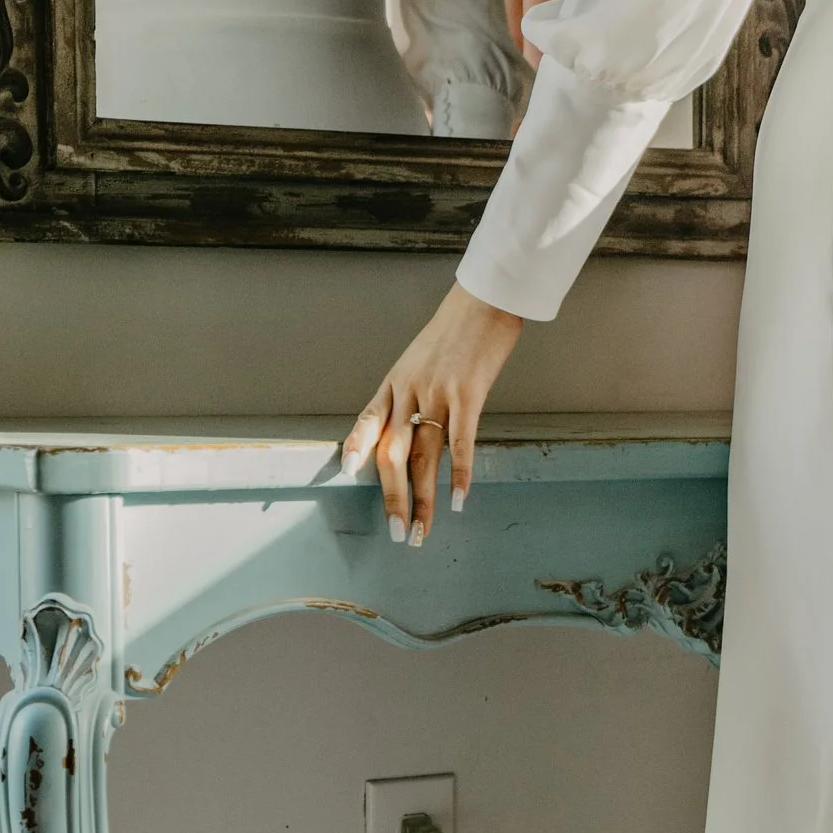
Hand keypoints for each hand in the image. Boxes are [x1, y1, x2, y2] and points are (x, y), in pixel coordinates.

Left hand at [343, 286, 523, 544]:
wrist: (485, 300)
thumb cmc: (457, 329)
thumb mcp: (421, 357)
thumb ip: (413, 391)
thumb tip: (413, 423)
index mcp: (395, 382)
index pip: (368, 423)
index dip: (357, 451)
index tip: (348, 478)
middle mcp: (409, 391)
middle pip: (393, 454)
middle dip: (394, 499)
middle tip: (399, 532)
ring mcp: (437, 394)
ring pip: (424, 458)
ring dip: (424, 500)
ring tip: (424, 530)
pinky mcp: (468, 395)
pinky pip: (460, 443)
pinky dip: (459, 475)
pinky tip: (458, 500)